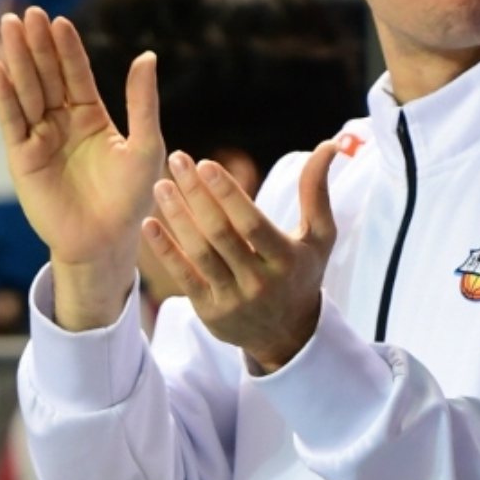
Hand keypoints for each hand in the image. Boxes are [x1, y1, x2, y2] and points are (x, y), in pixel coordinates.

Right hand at [0, 6, 165, 328]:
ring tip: (11, 26)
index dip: (67, 48)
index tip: (60, 20)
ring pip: (27, 91)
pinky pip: (12, 120)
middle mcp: (62, 123)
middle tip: (29, 13)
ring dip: (18, 59)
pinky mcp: (22, 158)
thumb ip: (143, 102)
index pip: (76, 75)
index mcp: (91, 117)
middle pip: (47, 76)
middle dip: (38, 46)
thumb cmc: (132, 198)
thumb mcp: (146, 145)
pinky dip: (3, 93)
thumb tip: (148, 55)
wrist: (109, 241)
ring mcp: (40, 138)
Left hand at [142, 143, 338, 371]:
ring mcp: (233, 298)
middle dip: (197, 194)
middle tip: (176, 159)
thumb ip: (317, 190)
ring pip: (199, 253)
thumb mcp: (319, 236)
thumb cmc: (302, 273)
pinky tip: (150, 224)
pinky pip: (183, 277)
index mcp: (285, 259)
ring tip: (161, 185)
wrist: (288, 334)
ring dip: (177, 217)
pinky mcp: (210, 312)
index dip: (228, 193)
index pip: (252, 224)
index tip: (205, 164)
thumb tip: (329, 145)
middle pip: (221, 233)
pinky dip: (166, 250)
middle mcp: (259, 281)